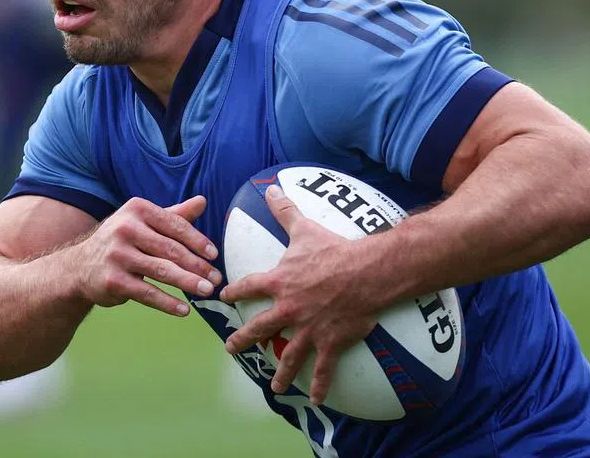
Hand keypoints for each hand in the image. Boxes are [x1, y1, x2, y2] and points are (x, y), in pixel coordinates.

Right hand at [72, 195, 220, 316]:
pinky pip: (147, 293)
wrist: (80, 266)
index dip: (198, 241)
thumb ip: (174, 214)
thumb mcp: (144, 222)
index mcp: (137, 210)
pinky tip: (184, 310)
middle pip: (171, 249)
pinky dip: (168, 303)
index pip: (175, 225)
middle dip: (198, 265)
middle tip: (217, 278)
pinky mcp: (113, 281)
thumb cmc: (122, 241)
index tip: (214, 255)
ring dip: (189, 283)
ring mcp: (118, 255)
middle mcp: (125, 229)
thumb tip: (202, 201)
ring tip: (207, 291)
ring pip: (162, 271)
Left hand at [220, 186, 380, 404]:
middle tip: (231, 348)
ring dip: (280, 373)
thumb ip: (285, 211)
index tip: (222, 297)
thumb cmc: (334, 249)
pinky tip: (317, 400)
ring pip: (289, 355)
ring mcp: (308, 329)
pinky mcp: (330, 342)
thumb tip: (271, 189)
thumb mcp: (305, 228)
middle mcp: (288, 309)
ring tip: (274, 387)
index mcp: (280, 282)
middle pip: (260, 328)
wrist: (366, 272)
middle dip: (243, 339)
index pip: (249, 287)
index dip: (234, 291)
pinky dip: (320, 386)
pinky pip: (323, 368)